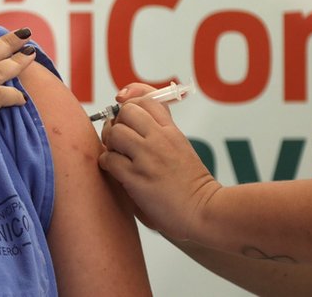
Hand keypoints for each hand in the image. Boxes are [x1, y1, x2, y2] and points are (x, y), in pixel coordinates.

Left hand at [99, 83, 220, 241]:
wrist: (204, 210)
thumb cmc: (192, 186)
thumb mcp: (181, 148)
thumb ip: (162, 134)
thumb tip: (138, 124)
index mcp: (171, 131)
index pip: (147, 99)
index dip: (131, 103)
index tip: (126, 116)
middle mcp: (160, 139)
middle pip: (127, 111)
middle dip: (117, 122)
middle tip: (119, 138)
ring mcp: (148, 157)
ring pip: (115, 132)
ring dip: (110, 143)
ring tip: (116, 155)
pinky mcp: (137, 177)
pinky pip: (109, 159)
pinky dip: (107, 163)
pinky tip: (115, 171)